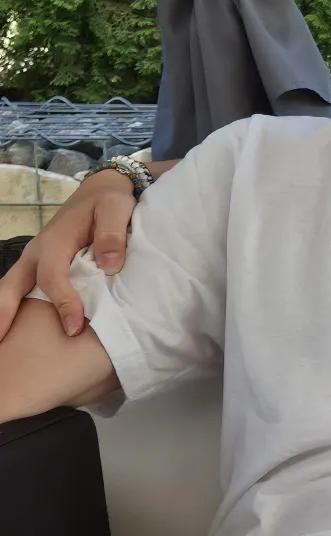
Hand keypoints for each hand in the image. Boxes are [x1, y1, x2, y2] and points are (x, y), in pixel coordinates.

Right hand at [0, 168, 137, 339]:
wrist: (100, 190)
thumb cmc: (108, 201)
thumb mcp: (115, 209)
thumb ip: (112, 234)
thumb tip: (110, 266)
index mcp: (55, 242)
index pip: (53, 277)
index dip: (63, 303)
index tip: (74, 327)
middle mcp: (37, 253)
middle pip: (12, 286)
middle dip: (3, 314)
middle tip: (1, 345)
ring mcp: (35, 259)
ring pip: (12, 288)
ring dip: (3, 313)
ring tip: (2, 344)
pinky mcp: (41, 265)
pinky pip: (22, 288)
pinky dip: (14, 307)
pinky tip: (15, 331)